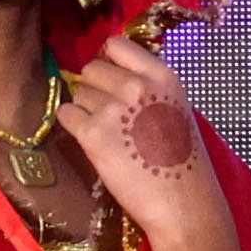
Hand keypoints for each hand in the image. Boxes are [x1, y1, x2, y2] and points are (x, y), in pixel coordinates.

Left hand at [54, 38, 237, 250]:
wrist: (185, 205)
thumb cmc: (184, 162)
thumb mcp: (177, 109)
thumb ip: (149, 87)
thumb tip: (111, 73)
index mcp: (163, 77)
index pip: (116, 45)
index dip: (110, 62)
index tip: (115, 82)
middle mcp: (136, 86)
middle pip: (92, 69)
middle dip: (97, 89)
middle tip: (114, 117)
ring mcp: (112, 109)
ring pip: (78, 93)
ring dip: (87, 111)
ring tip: (112, 136)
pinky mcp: (92, 134)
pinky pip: (66, 115)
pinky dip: (74, 128)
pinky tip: (96, 144)